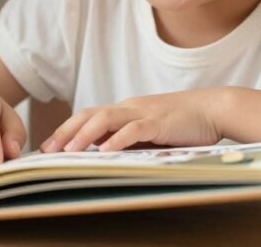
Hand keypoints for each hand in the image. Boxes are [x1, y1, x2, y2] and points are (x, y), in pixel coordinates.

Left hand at [40, 89, 224, 152]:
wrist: (213, 108)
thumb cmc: (182, 123)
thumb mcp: (149, 131)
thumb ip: (127, 138)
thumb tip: (102, 153)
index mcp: (124, 110)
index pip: (88, 116)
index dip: (66, 129)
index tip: (48, 147)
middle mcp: (128, 108)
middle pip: (89, 114)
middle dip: (66, 131)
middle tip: (47, 150)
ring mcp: (143, 113)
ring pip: (106, 119)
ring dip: (84, 134)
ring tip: (69, 150)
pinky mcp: (159, 122)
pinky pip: (133, 129)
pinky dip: (117, 140)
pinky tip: (104, 151)